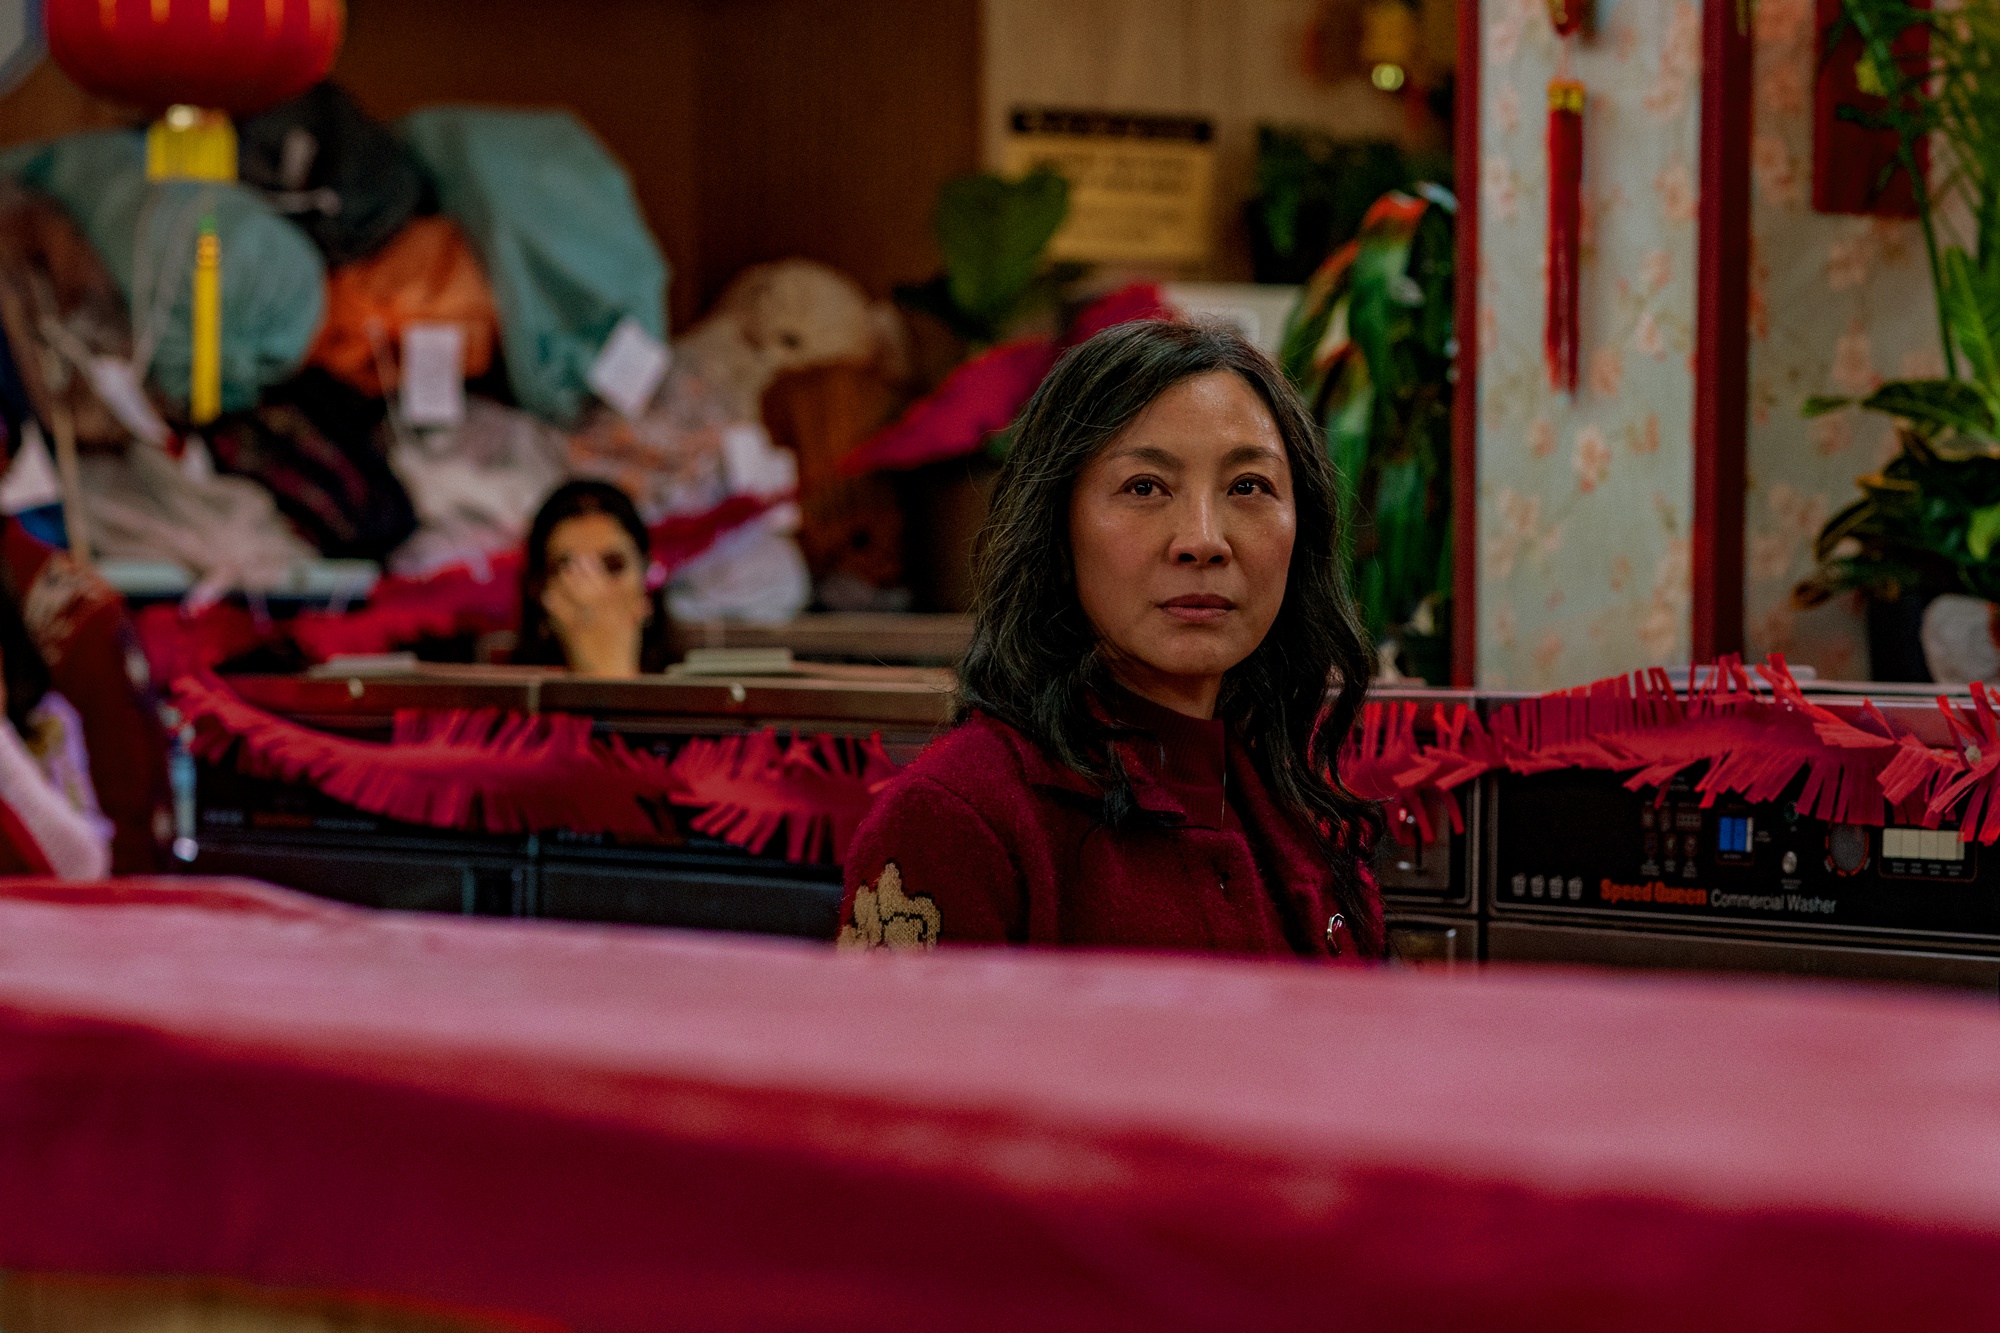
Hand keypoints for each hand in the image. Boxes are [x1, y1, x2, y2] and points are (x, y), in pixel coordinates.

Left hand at [541, 553, 648, 676]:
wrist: (610, 680)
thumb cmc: (621, 656)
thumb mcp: (631, 631)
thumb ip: (633, 612)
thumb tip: (640, 598)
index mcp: (621, 617)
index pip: (609, 589)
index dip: (598, 573)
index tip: (590, 559)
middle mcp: (608, 620)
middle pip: (594, 591)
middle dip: (583, 574)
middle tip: (574, 559)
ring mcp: (592, 629)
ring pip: (579, 600)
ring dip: (569, 584)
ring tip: (561, 572)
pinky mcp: (577, 638)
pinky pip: (564, 618)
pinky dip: (555, 606)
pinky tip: (547, 595)